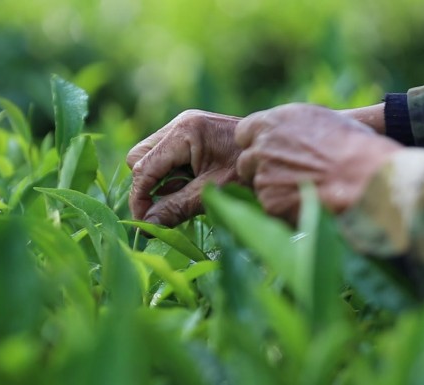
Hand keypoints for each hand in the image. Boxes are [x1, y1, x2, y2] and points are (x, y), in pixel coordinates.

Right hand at [127, 109, 241, 226]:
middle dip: (146, 185)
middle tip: (163, 210)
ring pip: (150, 157)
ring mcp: (186, 127)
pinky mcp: (192, 135)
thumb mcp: (212, 193)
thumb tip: (147, 227)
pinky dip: (171, 176)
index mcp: (185, 131)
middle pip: (139, 157)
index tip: (144, 224)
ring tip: (182, 197)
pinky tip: (190, 187)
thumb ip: (176, 208)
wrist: (283, 154)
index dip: (140, 197)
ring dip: (158, 181)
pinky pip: (166, 156)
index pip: (143, 167)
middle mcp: (181, 123)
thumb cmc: (251, 173)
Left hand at [235, 103, 402, 221]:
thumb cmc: (353, 145)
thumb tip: (284, 133)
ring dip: (275, 189)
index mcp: (272, 122)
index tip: (266, 151)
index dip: (255, 143)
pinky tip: (307, 202)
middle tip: (286, 175)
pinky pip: (270, 205)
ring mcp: (262, 176)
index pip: (243, 133)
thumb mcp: (319, 119)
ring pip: (259, 185)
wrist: (364, 176)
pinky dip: (284, 207)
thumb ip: (291, 127)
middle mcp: (261, 147)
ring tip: (307, 189)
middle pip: (246, 161)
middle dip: (260, 169)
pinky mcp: (269, 201)